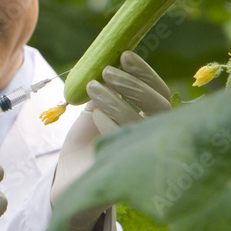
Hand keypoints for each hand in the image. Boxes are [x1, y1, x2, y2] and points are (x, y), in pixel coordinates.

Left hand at [51, 51, 170, 230]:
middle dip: (133, 84)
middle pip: (158, 106)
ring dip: (116, 100)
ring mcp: (145, 155)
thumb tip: (112, 60)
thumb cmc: (87, 138)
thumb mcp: (97, 106)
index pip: (160, 93)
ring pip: (141, 122)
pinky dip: (111, 123)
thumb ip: (108, 88)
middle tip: (107, 71)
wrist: (70, 175)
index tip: (124, 55)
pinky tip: (95, 115)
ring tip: (92, 88)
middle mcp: (155, 137)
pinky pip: (126, 143)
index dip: (145, 73)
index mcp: (151, 119)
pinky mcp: (129, 171)